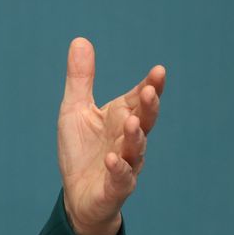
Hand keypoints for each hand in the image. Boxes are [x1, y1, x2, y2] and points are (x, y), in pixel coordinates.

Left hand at [57, 37, 164, 234]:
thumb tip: (81, 39)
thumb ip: (81, 78)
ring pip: (135, 150)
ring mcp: (124, 164)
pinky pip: (121, 179)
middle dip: (148, 107)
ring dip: (135, 137)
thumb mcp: (75, 109)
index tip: (159, 70)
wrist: (77, 195)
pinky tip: (113, 159)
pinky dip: (118, 169)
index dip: (150, 86)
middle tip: (150, 91)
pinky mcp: (114, 188)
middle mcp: (127, 140)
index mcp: (121, 119)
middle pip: (144, 122)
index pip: (138, 100)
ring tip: (132, 123)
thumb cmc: (81, 150)